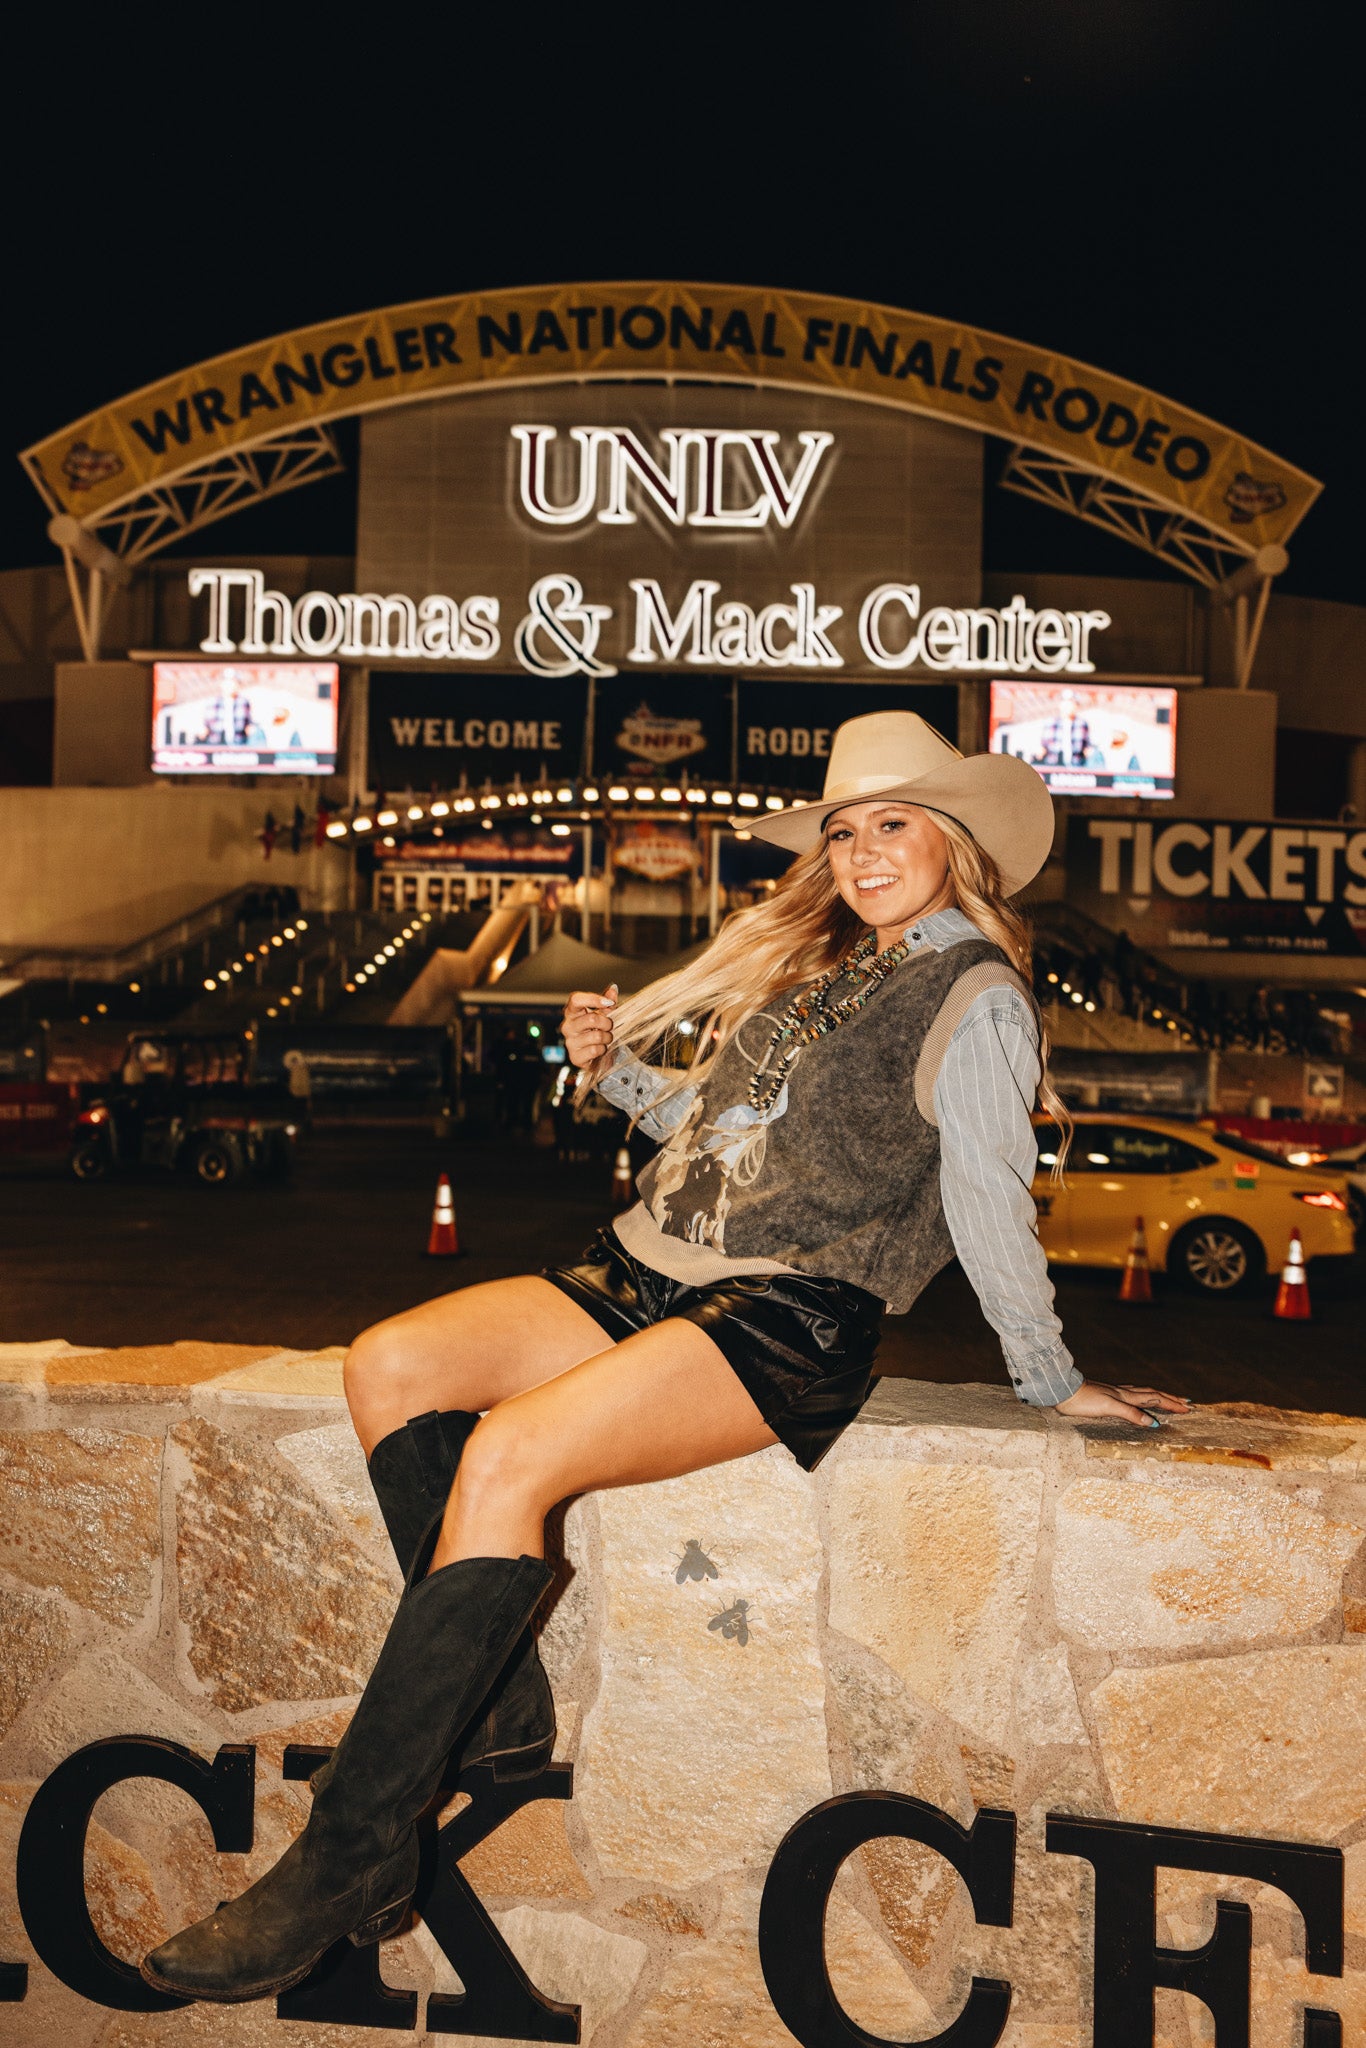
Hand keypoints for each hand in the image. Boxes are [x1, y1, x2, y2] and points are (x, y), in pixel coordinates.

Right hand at [562, 984, 616, 1069]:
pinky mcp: (575, 1057)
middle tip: (610, 1027)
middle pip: (591, 1019)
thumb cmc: (600, 1031)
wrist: (599, 1056)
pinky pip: (594, 1050)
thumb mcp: (605, 1014)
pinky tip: (600, 1050)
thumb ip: (608, 1001)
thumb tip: (613, 988)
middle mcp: (568, 1026)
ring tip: (606, 1039)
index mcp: (573, 1012)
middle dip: (607, 1023)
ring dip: (607, 1038)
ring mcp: (570, 1042)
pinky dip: (602, 1050)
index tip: (609, 1003)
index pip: (576, 1000)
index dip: (593, 999)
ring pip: (596, 1036)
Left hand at [1053, 1381, 1192, 1428]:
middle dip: (1170, 1399)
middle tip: (1186, 1402)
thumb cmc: (1083, 1401)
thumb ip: (1130, 1413)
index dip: (1171, 1403)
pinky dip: (1141, 1397)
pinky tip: (1136, 1397)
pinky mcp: (1106, 1395)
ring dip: (1158, 1396)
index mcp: (1126, 1396)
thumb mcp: (1108, 1407)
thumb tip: (1152, 1422)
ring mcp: (1114, 1393)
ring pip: (1142, 1393)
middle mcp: (1123, 1393)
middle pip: (1152, 1394)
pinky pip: (1131, 1395)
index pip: (1154, 1399)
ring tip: (1168, 1398)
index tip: (1188, 1408)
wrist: (1062, 1391)